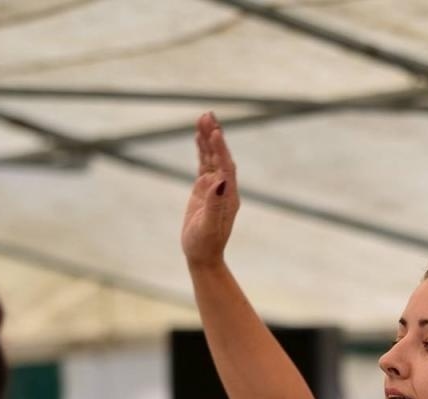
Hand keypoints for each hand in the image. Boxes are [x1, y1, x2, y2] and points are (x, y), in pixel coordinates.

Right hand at [182, 112, 239, 267]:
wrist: (203, 256)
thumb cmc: (205, 244)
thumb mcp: (208, 225)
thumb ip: (214, 203)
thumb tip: (218, 182)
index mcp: (229, 196)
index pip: (225, 167)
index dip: (220, 149)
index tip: (215, 132)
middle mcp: (224, 188)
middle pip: (221, 156)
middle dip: (215, 135)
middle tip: (208, 114)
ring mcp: (214, 187)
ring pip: (212, 157)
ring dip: (208, 138)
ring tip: (203, 117)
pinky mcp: (204, 189)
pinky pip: (204, 164)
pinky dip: (202, 149)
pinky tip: (198, 136)